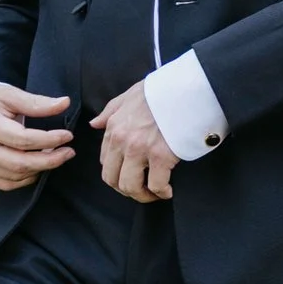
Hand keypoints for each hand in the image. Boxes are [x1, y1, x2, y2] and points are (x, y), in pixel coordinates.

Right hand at [0, 85, 75, 190]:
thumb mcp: (6, 94)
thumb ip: (35, 102)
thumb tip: (64, 103)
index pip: (23, 139)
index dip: (50, 139)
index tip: (68, 135)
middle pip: (20, 163)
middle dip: (50, 160)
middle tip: (68, 152)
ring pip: (13, 177)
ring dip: (40, 170)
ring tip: (55, 157)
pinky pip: (3, 184)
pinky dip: (24, 179)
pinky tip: (37, 168)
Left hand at [92, 82, 180, 202]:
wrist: (187, 88)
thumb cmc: (162, 91)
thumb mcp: (130, 95)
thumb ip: (110, 110)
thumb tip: (95, 124)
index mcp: (113, 127)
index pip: (106, 161)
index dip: (118, 173)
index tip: (133, 175)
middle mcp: (122, 141)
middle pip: (113, 179)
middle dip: (126, 190)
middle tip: (142, 190)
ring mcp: (140, 149)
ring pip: (130, 186)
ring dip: (142, 195)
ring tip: (155, 194)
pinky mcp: (161, 156)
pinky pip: (156, 185)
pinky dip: (162, 193)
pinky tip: (168, 191)